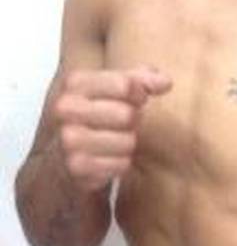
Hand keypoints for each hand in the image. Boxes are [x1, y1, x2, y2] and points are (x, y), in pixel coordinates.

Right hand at [54, 67, 171, 191]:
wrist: (62, 159)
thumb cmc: (95, 117)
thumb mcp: (112, 89)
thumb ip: (140, 79)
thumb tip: (165, 82)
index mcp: (75, 83)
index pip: (124, 84)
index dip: (139, 94)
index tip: (137, 98)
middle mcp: (66, 108)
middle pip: (127, 115)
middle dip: (132, 121)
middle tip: (122, 124)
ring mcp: (68, 138)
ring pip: (127, 141)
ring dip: (127, 144)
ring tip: (113, 141)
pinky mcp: (76, 167)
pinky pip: (121, 164)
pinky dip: (120, 163)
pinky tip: (107, 159)